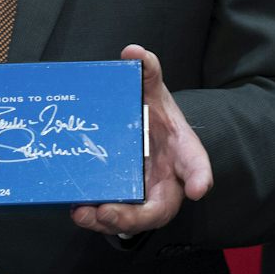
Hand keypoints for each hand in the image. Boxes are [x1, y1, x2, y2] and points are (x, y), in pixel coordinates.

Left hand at [72, 45, 212, 236]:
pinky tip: (76, 209)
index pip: (196, 164)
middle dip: (134, 216)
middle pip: (161, 209)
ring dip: (109, 222)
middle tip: (109, 212)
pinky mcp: (125, 205)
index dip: (199, 177)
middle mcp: (168, 181)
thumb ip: (148, 72)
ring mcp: (146, 197)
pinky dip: (95, 218)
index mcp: (182, 153)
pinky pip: (113, 218)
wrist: (147, 136)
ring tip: (84, 212)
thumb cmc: (155, 117)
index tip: (199, 188)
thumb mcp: (153, 92)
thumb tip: (133, 51)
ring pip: (134, 221)